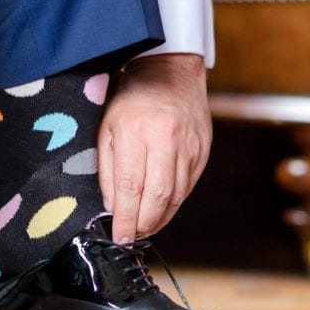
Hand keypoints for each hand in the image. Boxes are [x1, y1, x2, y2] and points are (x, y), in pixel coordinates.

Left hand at [98, 53, 211, 243]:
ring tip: (144, 228)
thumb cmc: (132, 99)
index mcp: (135, 130)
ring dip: (160, 219)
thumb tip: (114, 207)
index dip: (126, 218)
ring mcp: (189, 145)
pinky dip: (173, 204)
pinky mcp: (202, 150)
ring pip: (176, 196)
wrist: (171, 72)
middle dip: (143, 224)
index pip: (131, 186)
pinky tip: (161, 211)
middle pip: (158, 196)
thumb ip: (108, 169)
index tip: (119, 237)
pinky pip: (188, 186)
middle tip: (131, 237)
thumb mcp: (107, 128)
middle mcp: (166, 138)